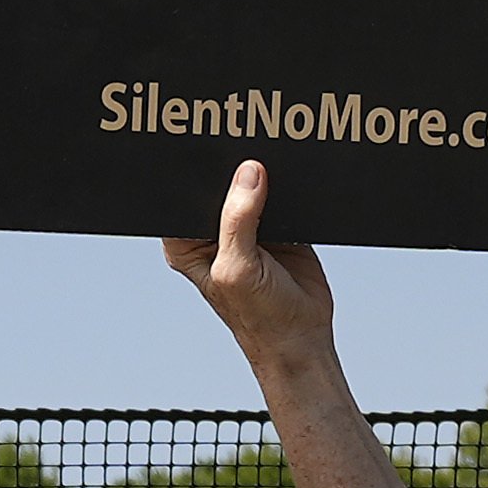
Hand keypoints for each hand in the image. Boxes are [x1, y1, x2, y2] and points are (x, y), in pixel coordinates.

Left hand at [165, 158, 338, 375]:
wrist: (303, 336)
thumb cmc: (258, 315)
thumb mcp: (237, 268)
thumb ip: (238, 220)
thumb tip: (249, 174)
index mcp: (188, 241)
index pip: (184, 197)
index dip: (196, 176)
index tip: (212, 153)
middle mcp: (215, 231)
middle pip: (220, 187)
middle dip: (233, 171)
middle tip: (249, 152)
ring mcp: (248, 226)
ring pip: (252, 186)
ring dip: (265, 176)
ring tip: (275, 165)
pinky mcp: (280, 224)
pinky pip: (282, 194)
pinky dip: (289, 186)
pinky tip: (294, 178)